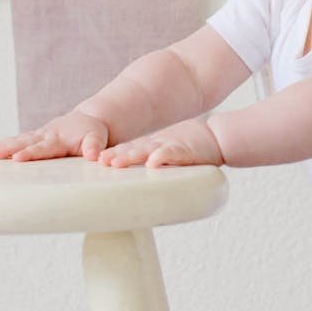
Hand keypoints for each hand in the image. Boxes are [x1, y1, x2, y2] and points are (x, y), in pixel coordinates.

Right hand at [0, 112, 109, 161]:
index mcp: (59, 138)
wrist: (87, 120)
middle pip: (24, 142)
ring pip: (18, 140)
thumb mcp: (97, 138)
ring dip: (2, 146)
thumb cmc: (92, 133)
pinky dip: (3, 144)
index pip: (43, 148)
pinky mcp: (34, 137)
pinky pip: (17, 140)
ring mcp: (38, 135)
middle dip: (8, 149)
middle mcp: (45, 135)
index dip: (30, 153)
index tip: (17, 158)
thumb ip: (95, 146)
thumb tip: (94, 156)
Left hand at [98, 118, 223, 168]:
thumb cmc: (190, 147)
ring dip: (131, 156)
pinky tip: (152, 162)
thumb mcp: (166, 152)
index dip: (113, 154)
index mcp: (151, 147)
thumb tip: (138, 174)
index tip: (95, 162)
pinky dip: (161, 157)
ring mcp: (170, 146)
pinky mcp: (185, 150)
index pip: (128, 150)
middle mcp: (157, 145)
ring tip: (116, 163)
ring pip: (146, 150)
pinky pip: (171, 153)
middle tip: (100, 162)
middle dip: (115, 156)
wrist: (216, 136)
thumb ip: (152, 161)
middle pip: (132, 150)